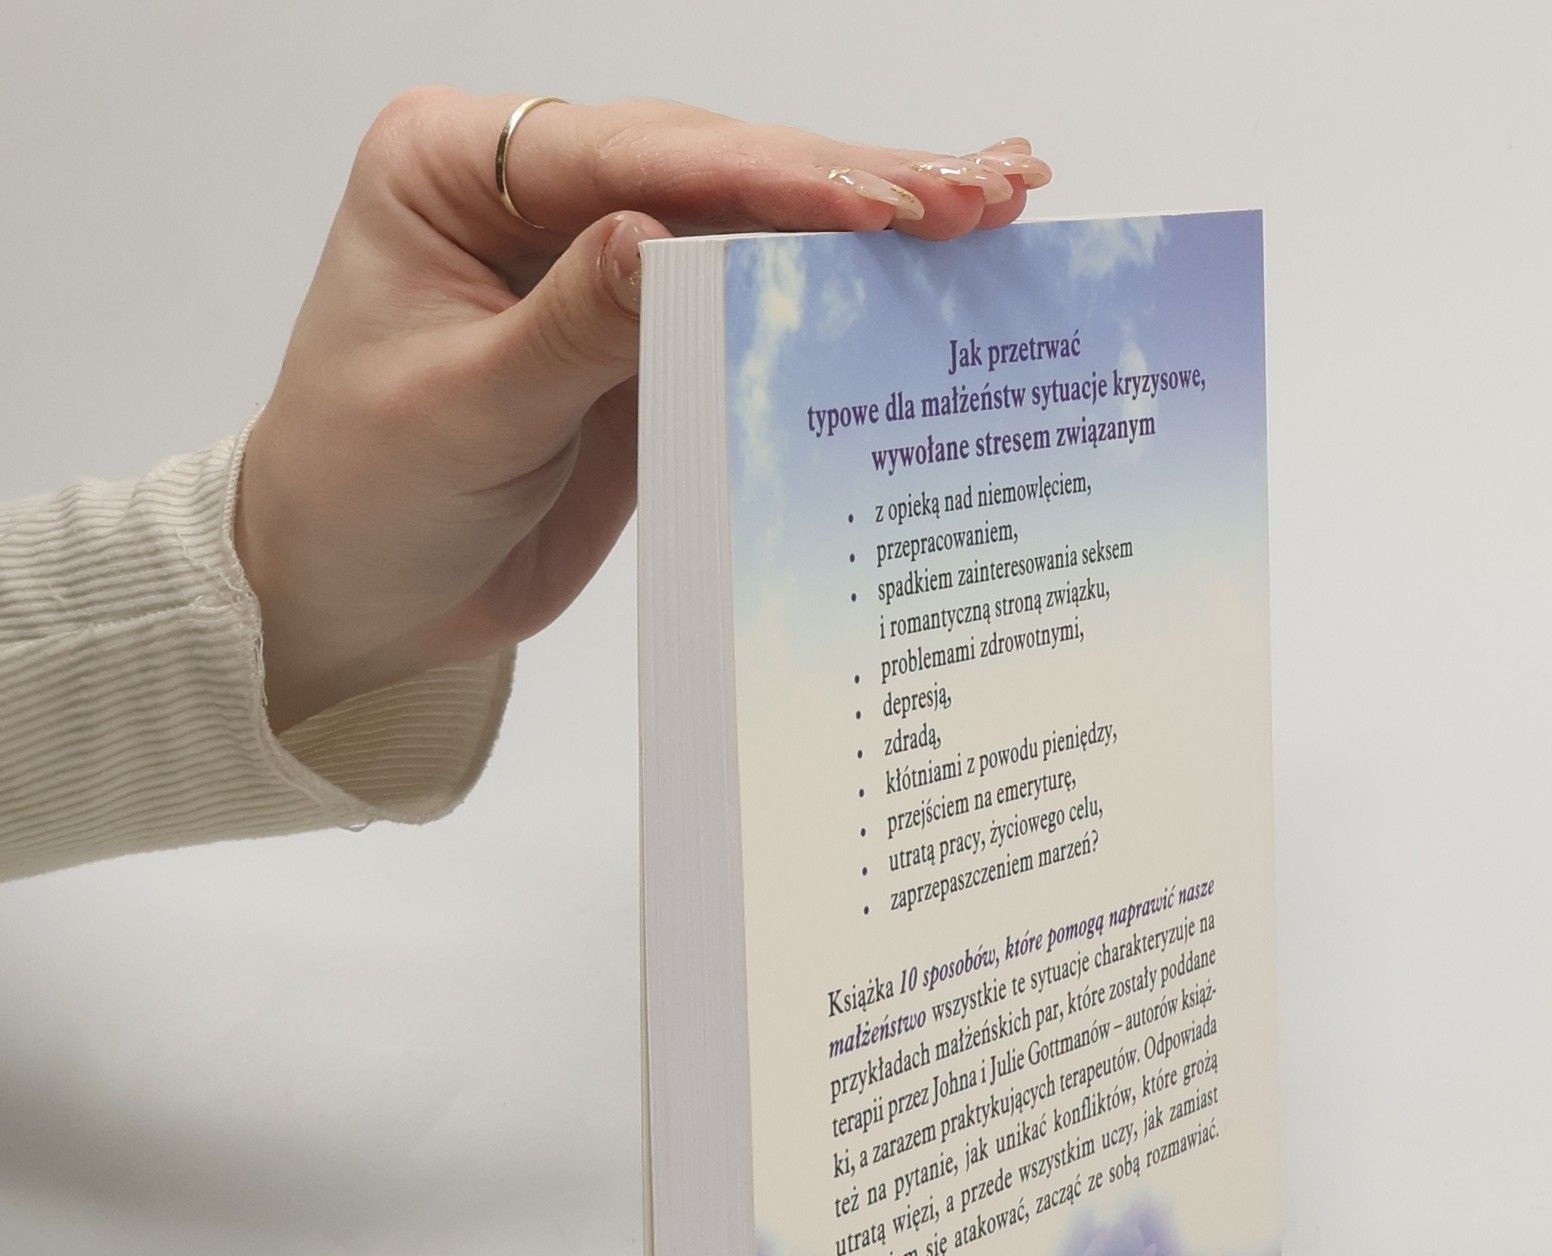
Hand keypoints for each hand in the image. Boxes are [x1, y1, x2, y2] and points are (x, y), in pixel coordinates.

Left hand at [234, 92, 1049, 727]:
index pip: (637, 158)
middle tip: (984, 190)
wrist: (355, 599)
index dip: (768, 179)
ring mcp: (602, 264)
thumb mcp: (459, 414)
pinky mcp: (648, 341)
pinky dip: (836, 294)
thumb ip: (572, 327)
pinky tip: (924, 271)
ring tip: (994, 203)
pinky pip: (752, 306)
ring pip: (752, 229)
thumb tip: (668, 235)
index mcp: (457, 169)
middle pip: (716, 171)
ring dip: (872, 221)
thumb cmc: (363, 497)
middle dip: (855, 182)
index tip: (882, 201)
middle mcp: (537, 193)